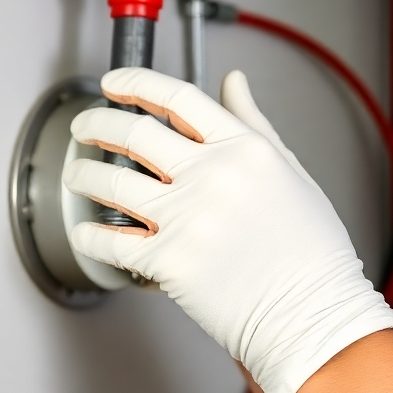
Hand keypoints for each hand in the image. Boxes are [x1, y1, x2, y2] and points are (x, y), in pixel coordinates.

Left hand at [63, 67, 392, 392]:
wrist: (312, 310)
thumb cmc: (310, 249)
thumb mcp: (291, 171)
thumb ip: (255, 123)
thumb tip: (234, 82)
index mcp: (247, 149)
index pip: (178, 98)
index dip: (136, 84)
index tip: (116, 85)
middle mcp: (214, 176)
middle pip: (133, 132)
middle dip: (97, 124)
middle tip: (87, 127)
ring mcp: (188, 217)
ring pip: (109, 181)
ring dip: (83, 173)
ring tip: (80, 174)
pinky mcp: (168, 260)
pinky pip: (107, 240)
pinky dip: (89, 234)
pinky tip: (89, 230)